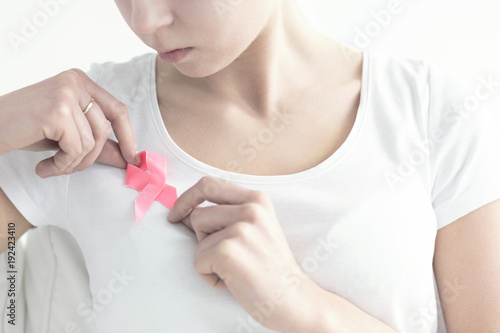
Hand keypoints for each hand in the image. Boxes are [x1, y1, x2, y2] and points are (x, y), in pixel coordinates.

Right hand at [0, 69, 140, 177]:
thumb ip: (96, 142)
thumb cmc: (24, 129)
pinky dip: (61, 165)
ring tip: (52, 166)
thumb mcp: (66, 134)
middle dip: (91, 157)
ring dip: (73, 163)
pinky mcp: (57, 111)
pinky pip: (76, 149)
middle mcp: (75, 82)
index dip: (128, 136)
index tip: (134, 159)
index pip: (117, 110)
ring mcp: (67, 94)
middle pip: (104, 130)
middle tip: (68, 167)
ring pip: (91, 143)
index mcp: (80, 81)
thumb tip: (129, 158)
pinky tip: (44, 167)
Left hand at [167, 176, 318, 331]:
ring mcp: (240, 229)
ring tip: (234, 269)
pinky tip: (233, 281)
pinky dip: (209, 276)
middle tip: (226, 256)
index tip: (177, 214)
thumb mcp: (255, 229)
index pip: (209, 185)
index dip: (187, 198)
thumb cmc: (269, 267)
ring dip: (208, 259)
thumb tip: (185, 213)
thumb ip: (225, 215)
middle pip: (198, 215)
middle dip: (202, 238)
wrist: (293, 299)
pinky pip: (198, 261)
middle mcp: (250, 209)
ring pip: (197, 239)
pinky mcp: (228, 251)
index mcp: (257, 199)